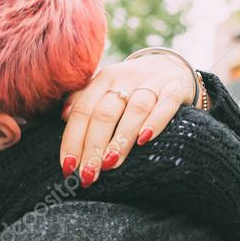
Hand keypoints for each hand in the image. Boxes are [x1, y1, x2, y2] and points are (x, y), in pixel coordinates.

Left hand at [60, 53, 198, 186]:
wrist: (171, 66)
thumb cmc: (131, 87)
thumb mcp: (107, 88)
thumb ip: (84, 100)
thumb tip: (63, 116)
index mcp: (104, 79)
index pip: (83, 111)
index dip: (73, 139)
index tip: (68, 167)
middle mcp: (126, 77)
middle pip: (105, 113)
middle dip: (94, 147)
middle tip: (88, 174)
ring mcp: (152, 82)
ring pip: (134, 110)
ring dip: (121, 139)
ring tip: (110, 164)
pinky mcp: (176, 88)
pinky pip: (166, 104)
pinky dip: (156, 122)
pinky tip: (144, 140)